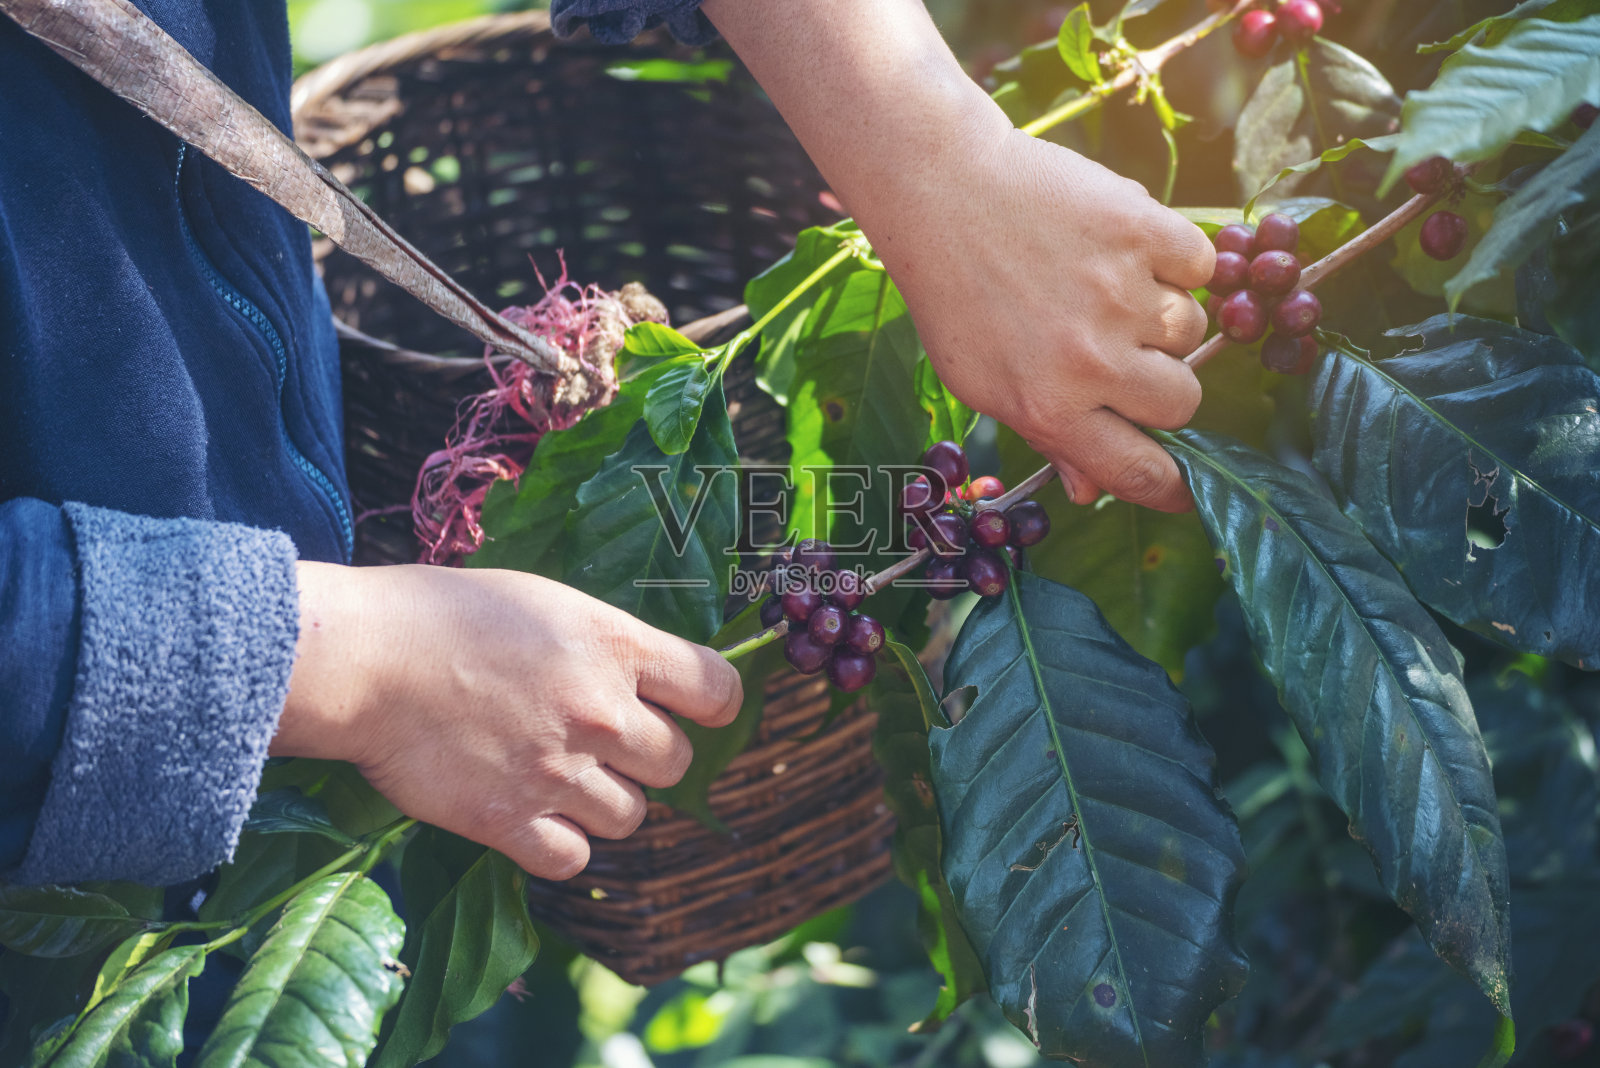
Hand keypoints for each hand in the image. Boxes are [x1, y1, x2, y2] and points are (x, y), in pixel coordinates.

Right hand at [273, 562, 742, 879]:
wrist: (364, 659)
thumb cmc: (440, 614)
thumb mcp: (542, 602)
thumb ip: (601, 643)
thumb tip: (638, 677)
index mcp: (613, 645)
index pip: (716, 689)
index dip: (715, 705)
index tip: (698, 711)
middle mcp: (600, 712)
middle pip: (676, 763)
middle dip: (647, 757)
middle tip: (602, 744)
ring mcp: (558, 771)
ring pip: (630, 816)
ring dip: (604, 803)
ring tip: (558, 777)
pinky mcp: (509, 821)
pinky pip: (574, 858)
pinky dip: (560, 845)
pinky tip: (533, 817)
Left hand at [703, 0, 1212, 511]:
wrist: (944, 190)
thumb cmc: (955, 292)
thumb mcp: (978, 381)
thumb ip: (1043, 434)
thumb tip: (1088, 491)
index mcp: (1049, 407)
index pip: (1138, 471)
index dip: (1170, 486)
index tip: (1183, 486)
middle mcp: (1092, 360)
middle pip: (1182, 402)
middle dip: (1163, 387)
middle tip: (1127, 354)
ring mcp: (1122, 294)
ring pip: (1193, 332)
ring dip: (1163, 318)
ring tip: (1108, 289)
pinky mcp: (1143, 230)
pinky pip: (1198, 265)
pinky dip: (1173, 258)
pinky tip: (1124, 248)